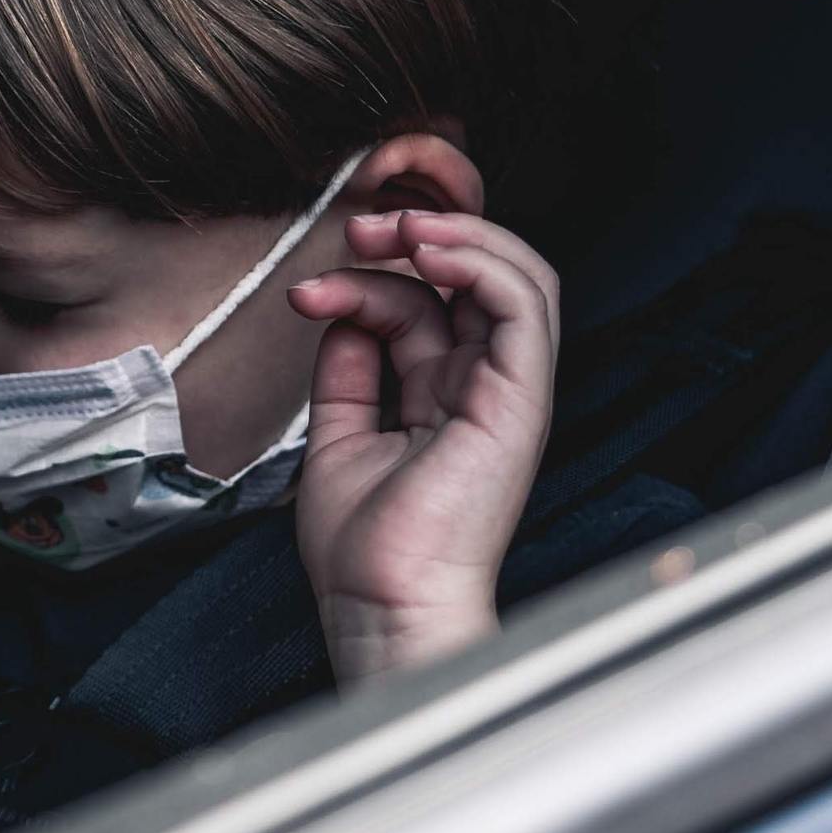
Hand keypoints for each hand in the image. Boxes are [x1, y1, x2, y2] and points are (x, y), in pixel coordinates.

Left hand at [288, 207, 559, 686]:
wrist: (382, 603)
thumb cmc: (365, 550)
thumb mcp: (338, 436)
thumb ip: (346, 372)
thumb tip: (339, 313)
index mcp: (445, 397)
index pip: (423, 304)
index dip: (365, 279)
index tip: (306, 291)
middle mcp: (482, 389)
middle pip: (475, 278)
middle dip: (415, 236)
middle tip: (356, 231)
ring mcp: (508, 393)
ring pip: (518, 276)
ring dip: (456, 234)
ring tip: (397, 229)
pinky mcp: (520, 401)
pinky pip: (524, 306)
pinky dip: (482, 262)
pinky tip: (430, 250)